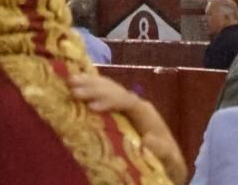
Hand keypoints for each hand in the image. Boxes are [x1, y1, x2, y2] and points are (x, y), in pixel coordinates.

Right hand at [66, 72, 186, 184]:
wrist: (166, 158)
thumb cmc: (164, 158)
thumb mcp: (167, 156)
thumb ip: (161, 149)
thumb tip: (148, 140)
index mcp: (145, 112)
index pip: (126, 101)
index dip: (109, 101)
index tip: (91, 106)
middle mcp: (135, 102)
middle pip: (114, 89)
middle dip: (94, 88)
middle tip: (73, 89)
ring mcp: (127, 102)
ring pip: (108, 87)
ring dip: (89, 82)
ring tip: (70, 80)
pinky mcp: (119, 106)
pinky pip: (104, 91)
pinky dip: (91, 85)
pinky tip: (78, 80)